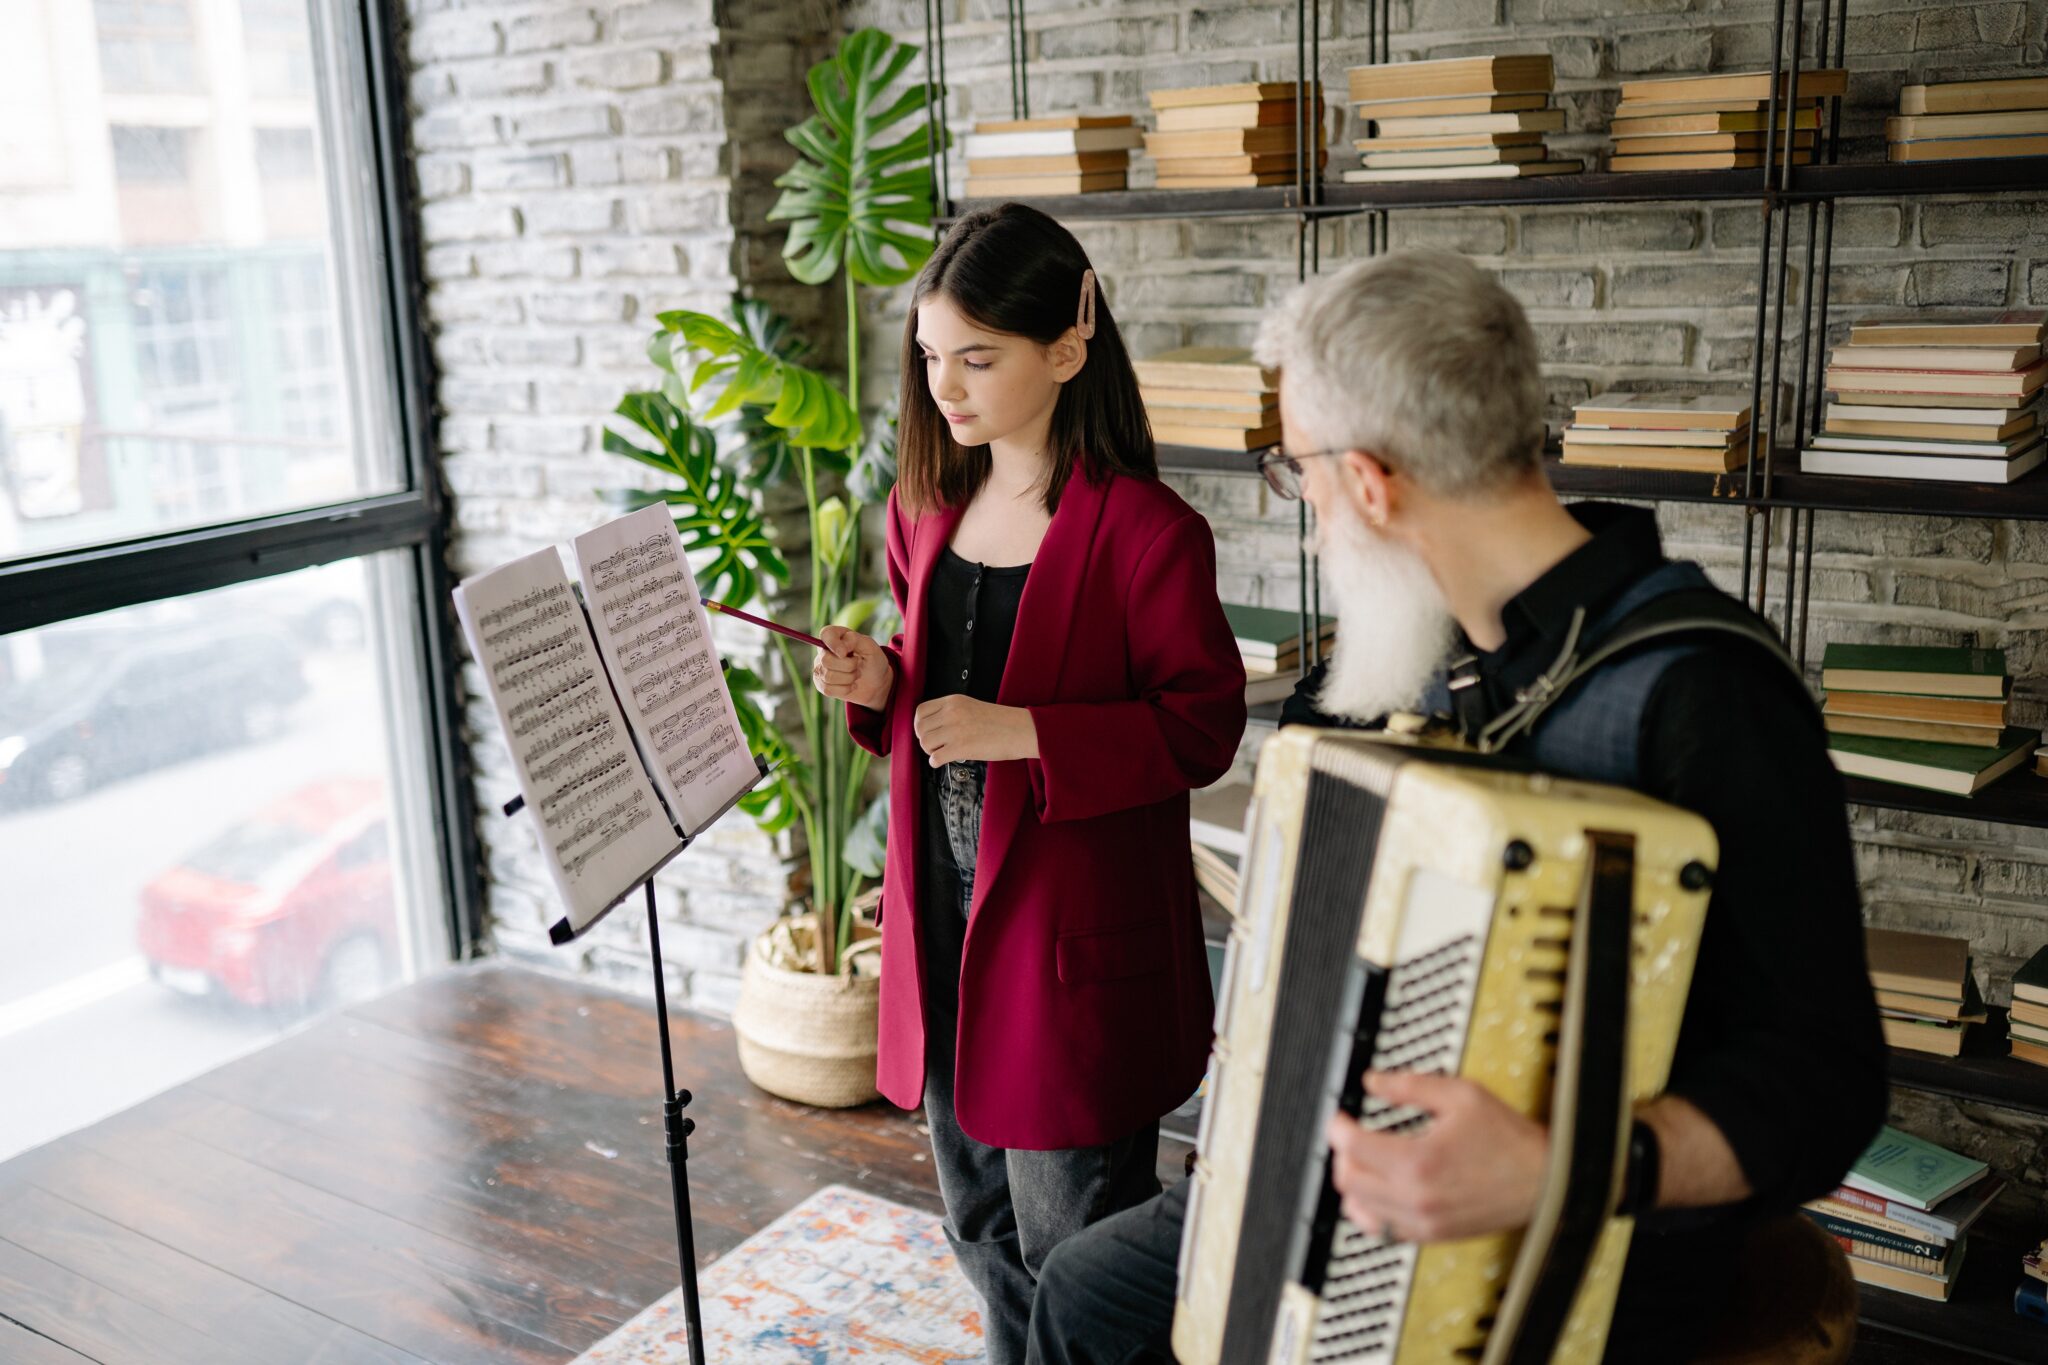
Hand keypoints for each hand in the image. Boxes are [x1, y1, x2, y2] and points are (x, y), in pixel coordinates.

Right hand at [813, 625, 892, 711]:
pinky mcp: (822, 685)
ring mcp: (821, 668)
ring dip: (849, 678)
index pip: (826, 634)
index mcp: (836, 636)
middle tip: (858, 665)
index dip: (834, 644)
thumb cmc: (873, 661)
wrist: (877, 683)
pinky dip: (844, 689)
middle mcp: (824, 651)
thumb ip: (854, 640)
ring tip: (856, 674)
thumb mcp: (869, 646)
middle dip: (848, 666)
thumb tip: (840, 649)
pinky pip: (827, 689)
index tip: (845, 653)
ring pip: (828, 676)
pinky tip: (851, 685)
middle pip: (826, 660)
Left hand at [913, 695, 1039, 765]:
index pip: (920, 711)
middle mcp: (951, 713)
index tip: (927, 732)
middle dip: (925, 740)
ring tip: (942, 752)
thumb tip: (931, 728)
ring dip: (930, 751)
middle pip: (920, 729)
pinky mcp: (961, 748)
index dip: (920, 724)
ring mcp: (955, 730)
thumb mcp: (971, 706)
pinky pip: (935, 758)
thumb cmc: (999, 721)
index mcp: (953, 701)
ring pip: (925, 743)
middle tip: (936, 745)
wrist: (1019, 730)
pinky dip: (936, 762)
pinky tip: (945, 760)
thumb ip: (951, 713)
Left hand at [1324, 1070, 1548, 1243]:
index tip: (1339, 1116)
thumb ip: (1410, 1086)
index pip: (1351, 1146)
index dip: (1337, 1125)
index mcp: (1419, 1160)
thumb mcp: (1461, 1095)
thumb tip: (1373, 1081)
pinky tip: (1378, 1189)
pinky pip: (1381, 1229)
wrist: (1544, 1182)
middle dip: (1340, 1152)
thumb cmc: (1508, 1140)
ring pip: (1357, 1207)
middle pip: (1347, 1178)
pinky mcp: (1431, 1235)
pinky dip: (1369, 1209)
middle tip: (1349, 1134)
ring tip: (1363, 1160)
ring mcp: (1422, 1221)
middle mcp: (1415, 1197)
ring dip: (1352, 1181)